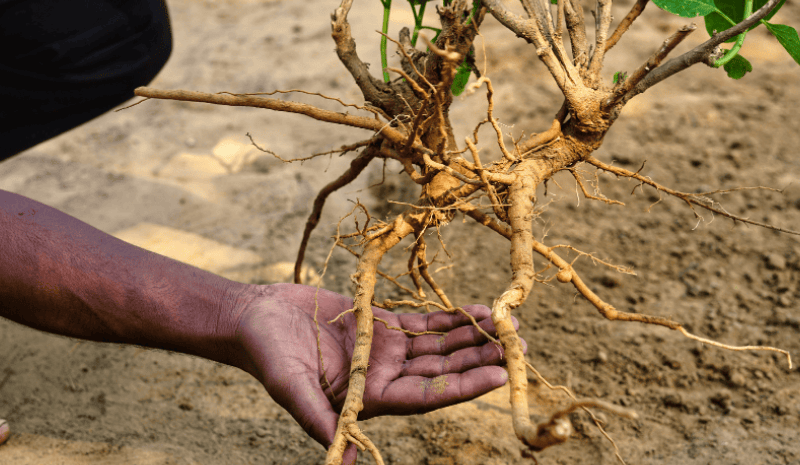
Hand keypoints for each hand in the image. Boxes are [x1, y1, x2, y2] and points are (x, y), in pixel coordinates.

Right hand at [232, 283, 526, 463]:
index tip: (499, 374)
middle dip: (479, 359)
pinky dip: (450, 318)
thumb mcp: (291, 390)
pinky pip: (424, 323)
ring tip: (507, 324)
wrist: (256, 320)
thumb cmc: (268, 357)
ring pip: (439, 346)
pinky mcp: (381, 324)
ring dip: (472, 337)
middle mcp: (385, 377)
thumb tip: (344, 459)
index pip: (428, 396)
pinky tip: (476, 311)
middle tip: (517, 346)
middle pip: (442, 371)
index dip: (464, 386)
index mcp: (370, 399)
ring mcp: (386, 350)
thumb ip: (320, 420)